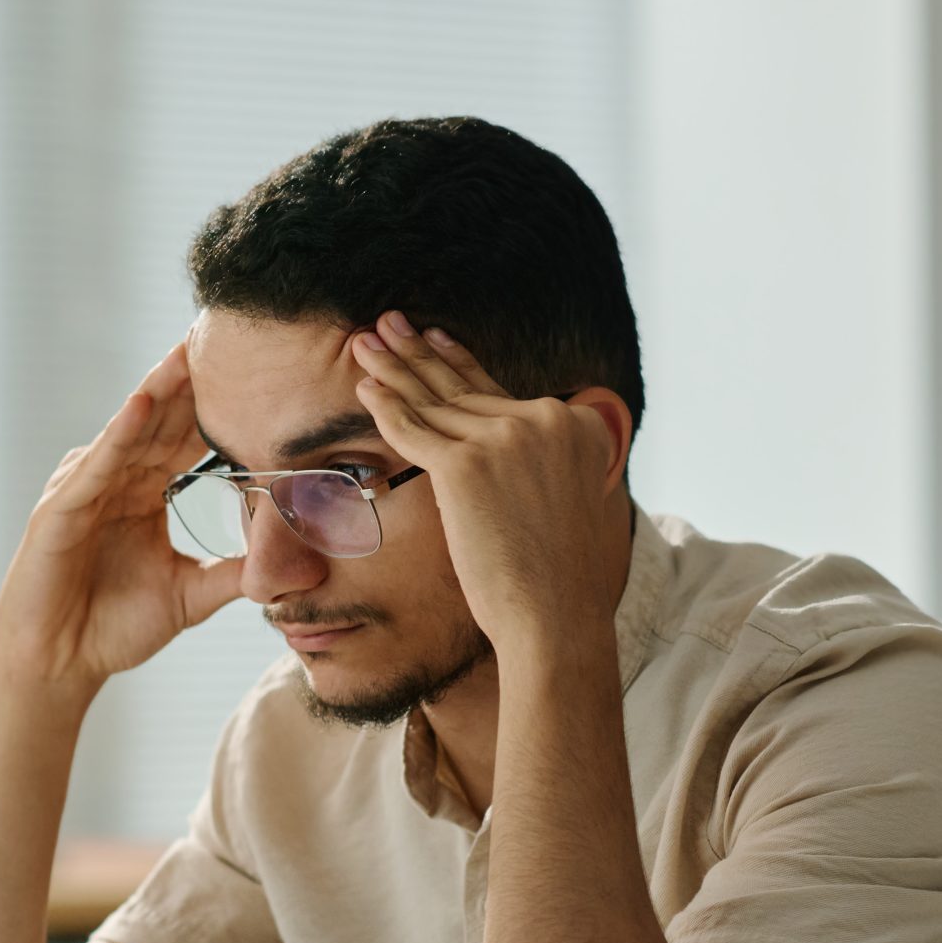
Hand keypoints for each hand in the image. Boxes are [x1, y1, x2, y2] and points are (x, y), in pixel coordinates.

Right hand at [0, 339, 241, 695]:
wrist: (58, 665)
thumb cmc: (112, 628)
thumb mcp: (189, 595)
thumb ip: (234, 574)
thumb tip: (293, 567)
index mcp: (144, 493)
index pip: (186, 437)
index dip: (218, 406)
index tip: (256, 369)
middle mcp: (114, 480)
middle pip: (162, 420)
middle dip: (192, 380)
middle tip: (229, 333)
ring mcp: (84, 489)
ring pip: (130, 430)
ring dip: (159, 391)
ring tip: (189, 351)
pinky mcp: (59, 509)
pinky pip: (96, 465)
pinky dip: (120, 434)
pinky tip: (144, 405)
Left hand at [349, 311, 629, 660]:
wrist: (557, 618)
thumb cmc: (563, 581)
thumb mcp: (577, 506)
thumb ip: (555, 470)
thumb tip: (531, 470)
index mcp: (577, 426)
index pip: (501, 391)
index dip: (460, 364)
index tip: (434, 339)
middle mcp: (545, 420)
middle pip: (464, 389)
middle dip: (419, 356)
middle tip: (389, 324)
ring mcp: (506, 438)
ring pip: (435, 402)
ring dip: (393, 369)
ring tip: (364, 342)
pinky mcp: (467, 465)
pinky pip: (413, 429)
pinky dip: (384, 406)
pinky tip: (364, 386)